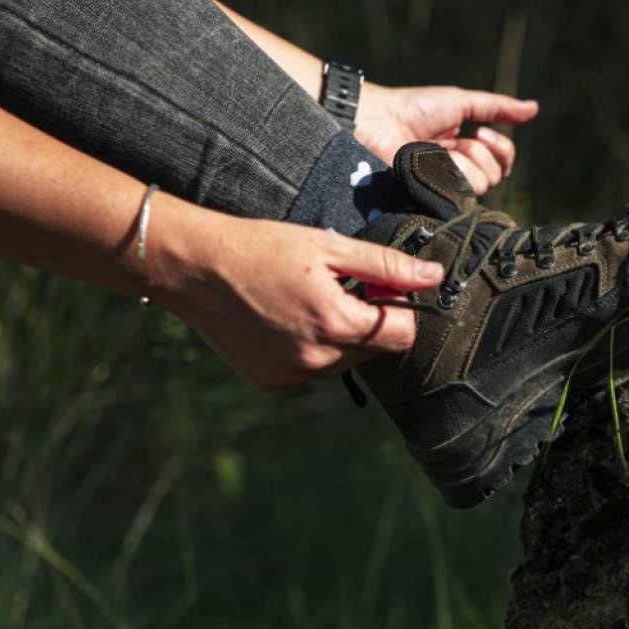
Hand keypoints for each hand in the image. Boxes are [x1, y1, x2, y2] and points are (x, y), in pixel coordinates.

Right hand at [158, 208, 443, 391]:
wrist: (194, 268)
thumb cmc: (262, 247)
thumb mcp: (328, 246)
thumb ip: (385, 265)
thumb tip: (434, 276)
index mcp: (337, 324)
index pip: (403, 334)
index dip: (398, 307)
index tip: (374, 285)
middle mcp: (317, 360)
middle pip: (375, 350)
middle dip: (368, 321)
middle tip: (335, 287)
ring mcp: (292, 376)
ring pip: (344, 362)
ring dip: (339, 336)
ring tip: (304, 302)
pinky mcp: (271, 382)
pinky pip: (311, 370)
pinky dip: (308, 349)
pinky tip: (283, 320)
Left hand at [356, 85, 539, 195]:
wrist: (377, 119)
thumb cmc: (413, 107)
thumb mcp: (462, 102)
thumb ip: (497, 108)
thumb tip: (534, 108)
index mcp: (466, 150)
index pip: (503, 163)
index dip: (501, 150)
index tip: (481, 131)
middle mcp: (457, 171)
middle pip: (495, 176)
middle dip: (482, 155)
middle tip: (457, 141)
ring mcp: (442, 186)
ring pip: (479, 187)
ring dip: (463, 164)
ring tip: (439, 151)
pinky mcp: (428, 198)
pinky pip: (456, 195)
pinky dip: (447, 174)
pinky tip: (428, 162)